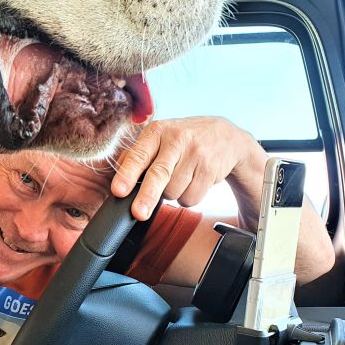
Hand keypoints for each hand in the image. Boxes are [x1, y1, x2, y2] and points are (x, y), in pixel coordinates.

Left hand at [110, 117, 267, 220]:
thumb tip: (118, 172)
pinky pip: (191, 197)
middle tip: (138, 213)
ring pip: (174, 191)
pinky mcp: (210, 169)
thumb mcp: (160, 138)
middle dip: (147, 196)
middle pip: (159, 174)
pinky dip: (187, 197)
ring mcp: (196, 154)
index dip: (127, 174)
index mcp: (157, 131)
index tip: (118, 191)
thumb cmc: (183, 140)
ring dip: (172, 194)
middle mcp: (177, 139)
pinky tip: (192, 182)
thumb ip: (138, 153)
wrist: (225, 137)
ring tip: (179, 179)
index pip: (139, 155)